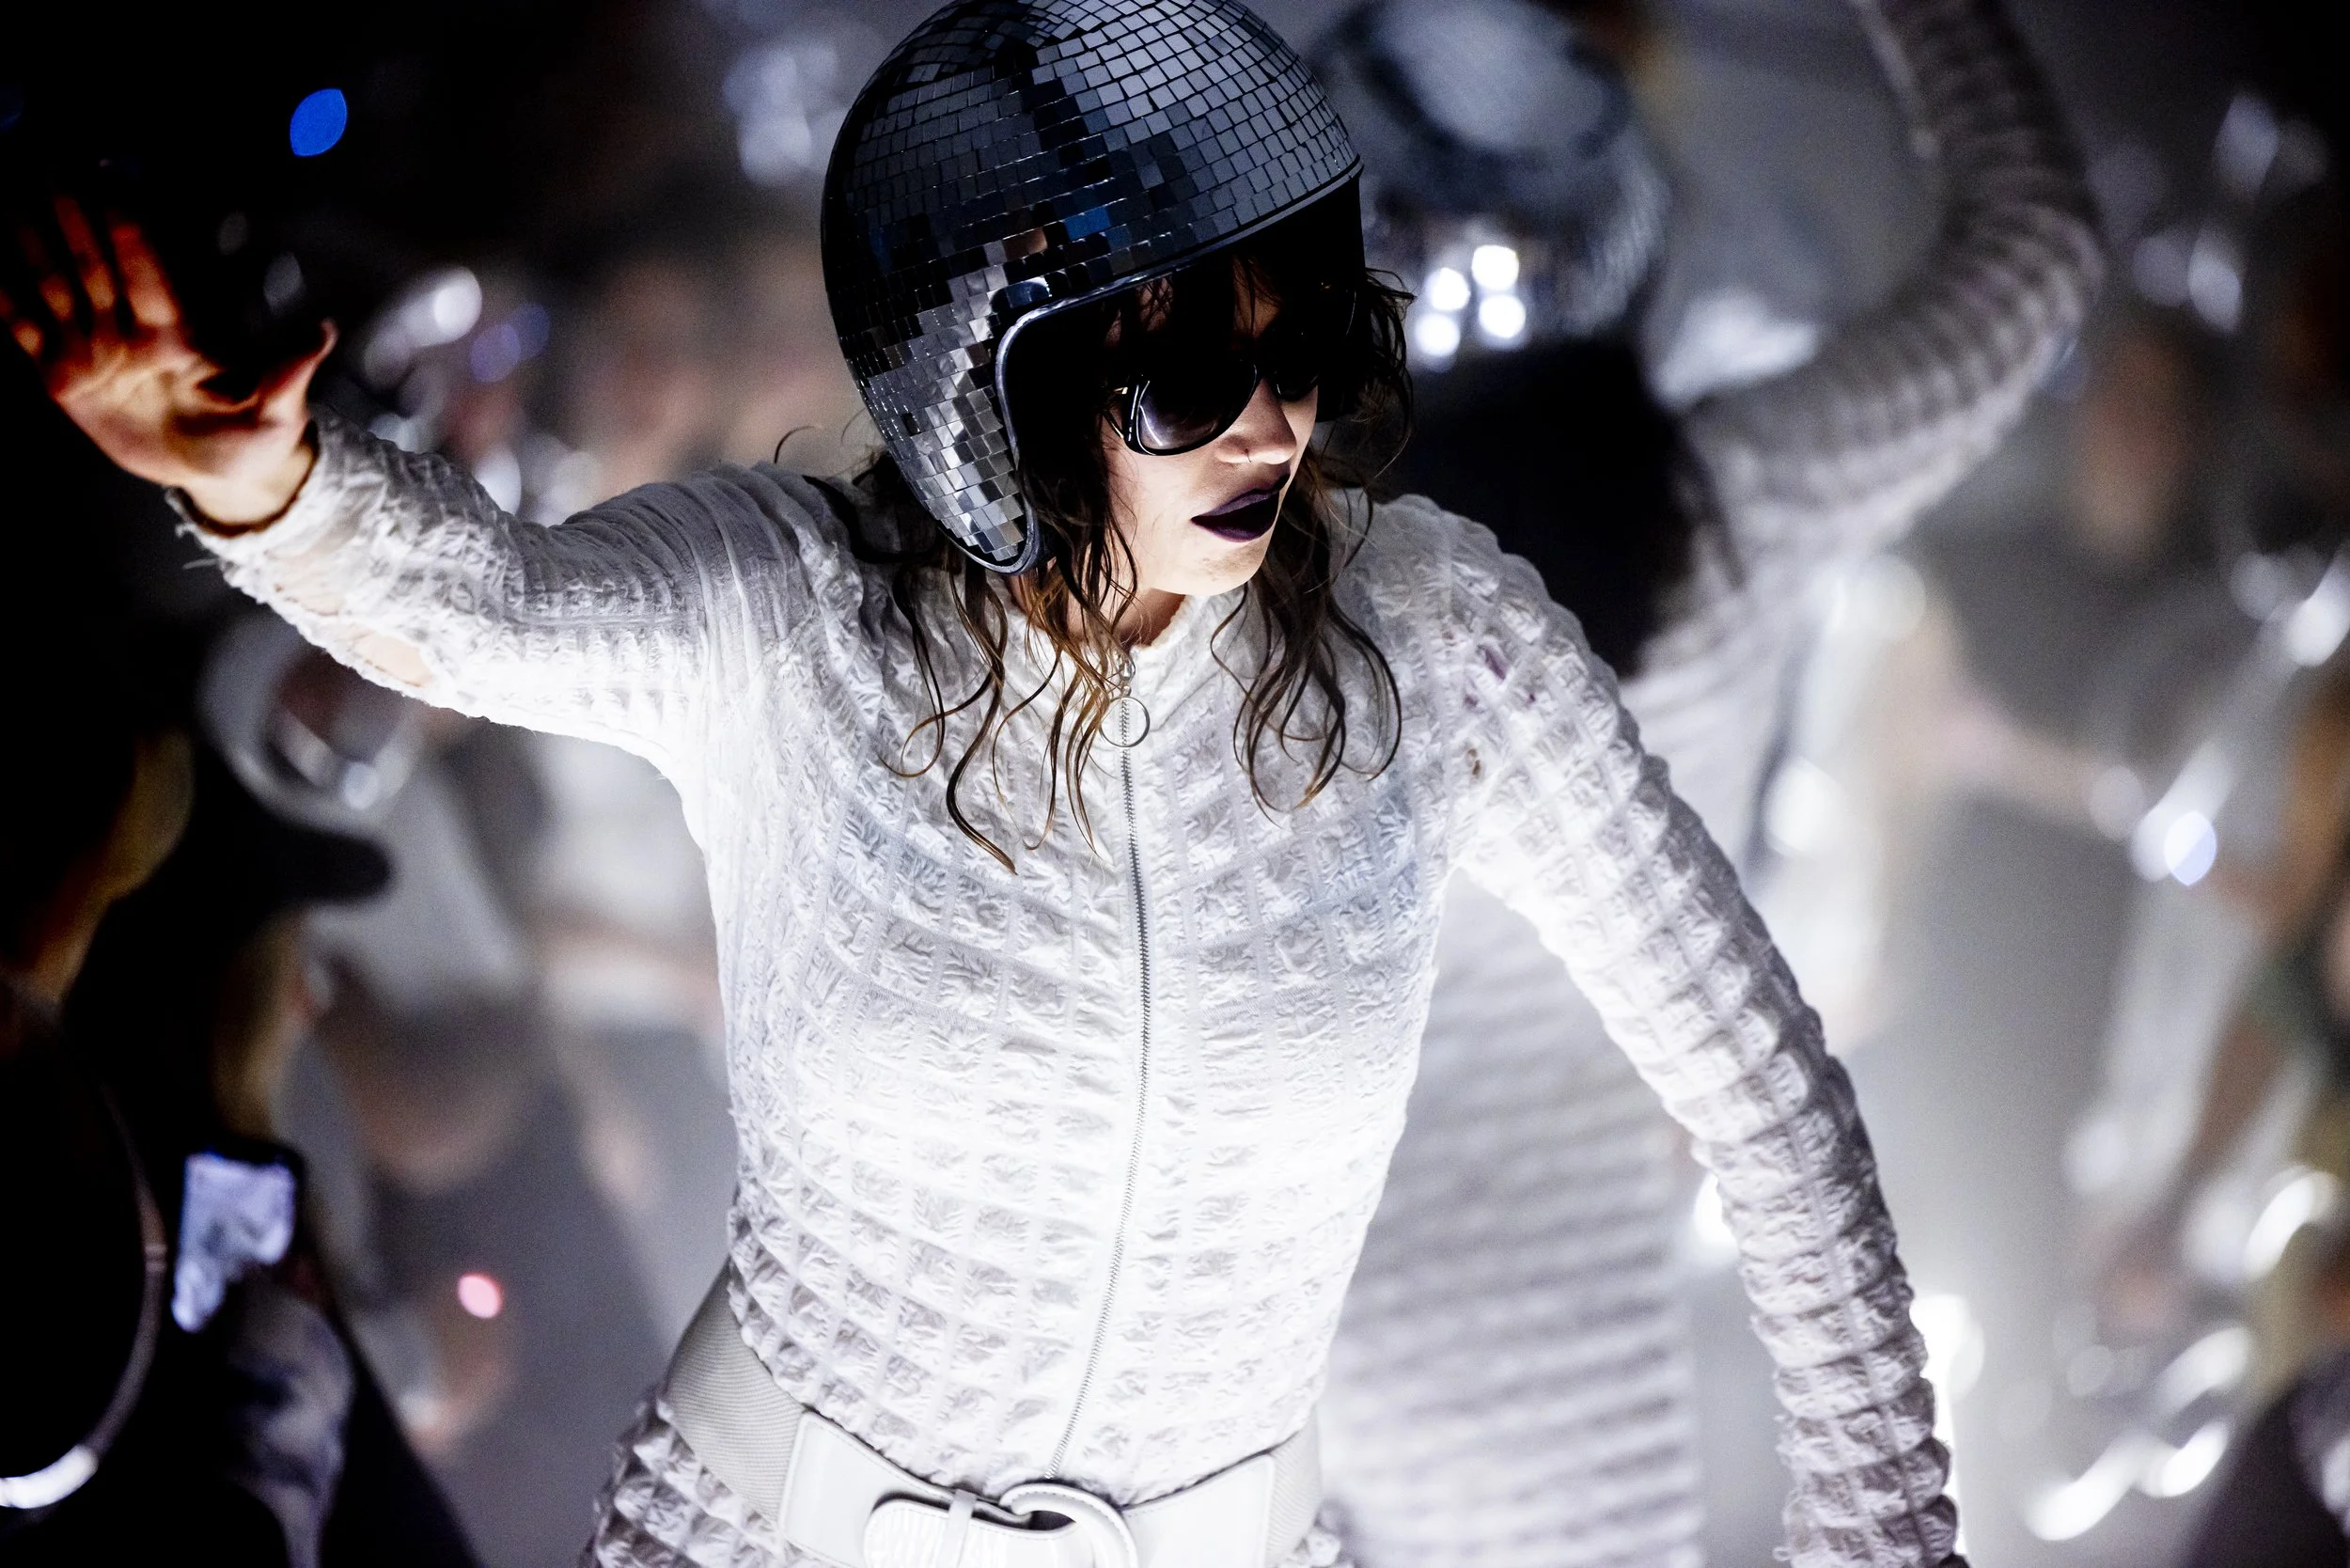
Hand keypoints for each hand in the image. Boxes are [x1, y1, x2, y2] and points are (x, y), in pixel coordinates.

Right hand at [2, 197, 331, 525]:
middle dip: (66, 209)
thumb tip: (323, 331)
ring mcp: (94, 352)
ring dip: (26, 238)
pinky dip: (5, 297)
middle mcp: (130, 333)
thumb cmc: (254, 444)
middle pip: (91, 262)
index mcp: (178, 336)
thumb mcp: (276, 418)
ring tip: (2, 186)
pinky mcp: (65, 379)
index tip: (109, 174)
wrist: (218, 478)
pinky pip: (25, 330)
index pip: (146, 268)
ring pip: (51, 284)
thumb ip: (288, 375)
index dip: (125, 223)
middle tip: (40, 154)